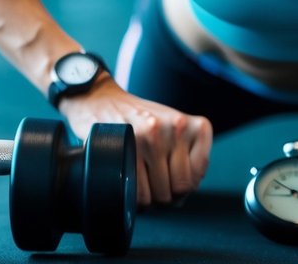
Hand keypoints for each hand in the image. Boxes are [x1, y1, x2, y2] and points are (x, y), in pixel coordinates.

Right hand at [60, 80, 212, 207]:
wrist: (101, 99)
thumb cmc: (140, 121)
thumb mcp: (172, 130)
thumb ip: (184, 159)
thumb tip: (180, 200)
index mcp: (197, 127)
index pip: (196, 178)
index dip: (181, 190)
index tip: (166, 185)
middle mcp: (178, 128)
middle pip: (180, 188)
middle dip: (165, 197)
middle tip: (150, 188)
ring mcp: (154, 134)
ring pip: (160, 193)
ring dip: (148, 199)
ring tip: (138, 185)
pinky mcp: (131, 142)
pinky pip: (139, 191)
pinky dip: (132, 196)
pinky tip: (128, 183)